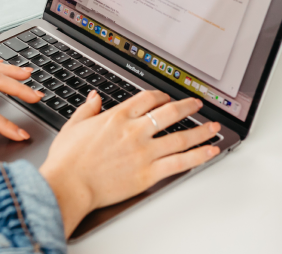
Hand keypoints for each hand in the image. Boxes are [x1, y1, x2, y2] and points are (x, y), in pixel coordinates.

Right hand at [39, 91, 221, 236]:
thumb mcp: (73, 125)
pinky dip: (198, 155)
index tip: (167, 98)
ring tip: (213, 127)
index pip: (147, 99)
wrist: (69, 185)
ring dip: (201, 130)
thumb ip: (87, 109)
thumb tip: (94, 97)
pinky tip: (210, 151)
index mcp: (117, 117)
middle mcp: (135, 131)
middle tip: (197, 105)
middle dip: (187, 107)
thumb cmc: (67, 160)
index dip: (161, 96)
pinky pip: (180, 162)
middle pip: (170, 113)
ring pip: (181, 136)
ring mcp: (145, 152)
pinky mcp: (149, 173)